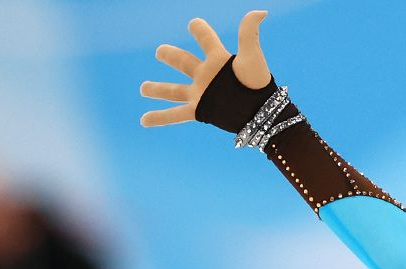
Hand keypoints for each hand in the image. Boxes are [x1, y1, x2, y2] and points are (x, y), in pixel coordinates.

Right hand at [139, 11, 271, 126]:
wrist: (261, 113)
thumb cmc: (258, 84)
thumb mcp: (252, 56)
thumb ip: (249, 33)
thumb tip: (261, 11)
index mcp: (218, 60)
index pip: (206, 39)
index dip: (200, 30)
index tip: (194, 25)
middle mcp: (207, 75)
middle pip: (183, 62)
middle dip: (171, 56)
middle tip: (159, 51)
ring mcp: (201, 93)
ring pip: (174, 90)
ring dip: (158, 89)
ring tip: (143, 88)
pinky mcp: (200, 110)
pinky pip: (175, 115)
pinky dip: (159, 118)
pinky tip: (144, 120)